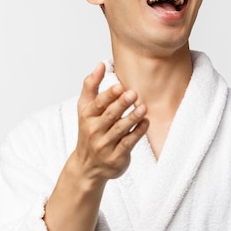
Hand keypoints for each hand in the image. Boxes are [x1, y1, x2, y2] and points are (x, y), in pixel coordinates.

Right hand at [72, 62, 148, 184]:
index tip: (119, 86)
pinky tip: (146, 122)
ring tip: (143, 107)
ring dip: (132, 117)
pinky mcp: (116, 157)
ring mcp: (105, 145)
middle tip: (133, 93)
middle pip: (110, 115)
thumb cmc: (89, 131)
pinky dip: (138, 132)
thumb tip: (101, 64)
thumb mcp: (85, 108)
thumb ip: (91, 85)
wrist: (87, 166)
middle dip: (121, 104)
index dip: (108, 95)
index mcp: (87, 116)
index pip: (98, 104)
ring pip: (120, 129)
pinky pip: (128, 143)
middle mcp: (94, 130)